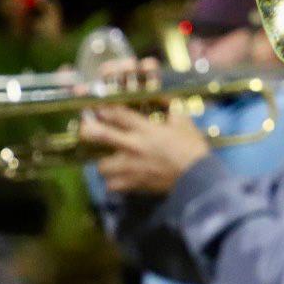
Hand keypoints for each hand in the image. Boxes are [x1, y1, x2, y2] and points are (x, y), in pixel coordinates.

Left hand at [81, 105, 211, 194]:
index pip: (118, 115)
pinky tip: (119, 179)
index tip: (98, 109)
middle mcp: (133, 146)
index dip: (105, 110)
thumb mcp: (184, 122)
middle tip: (86, 130)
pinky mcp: (133, 184)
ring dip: (104, 163)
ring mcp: (130, 167)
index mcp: (145, 129)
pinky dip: (114, 182)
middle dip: (88, 130)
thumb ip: (171, 108)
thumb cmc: (192, 147)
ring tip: (109, 162)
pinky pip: (112, 185)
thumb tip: (163, 98)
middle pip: (101, 136)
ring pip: (102, 166)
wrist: (197, 176)